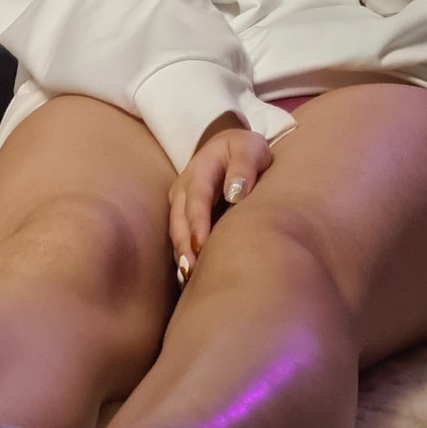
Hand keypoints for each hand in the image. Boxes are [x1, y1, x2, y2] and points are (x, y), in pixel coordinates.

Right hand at [169, 115, 271, 285]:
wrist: (230, 148)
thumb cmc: (244, 150)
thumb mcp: (250, 148)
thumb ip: (244, 167)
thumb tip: (235, 193)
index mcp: (200, 169)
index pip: (197, 198)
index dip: (197, 222)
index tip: (201, 244)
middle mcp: (184, 188)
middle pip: (179, 219)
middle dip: (184, 245)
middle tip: (191, 272)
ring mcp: (181, 203)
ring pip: (177, 231)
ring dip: (182, 254)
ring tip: (189, 279)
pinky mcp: (184, 216)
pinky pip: (181, 237)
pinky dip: (184, 255)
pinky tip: (192, 278)